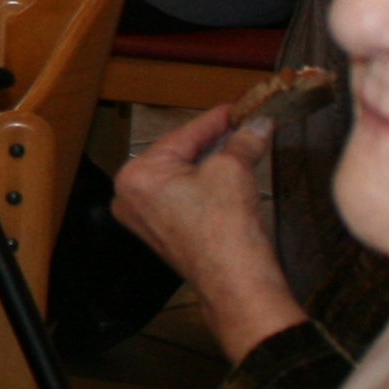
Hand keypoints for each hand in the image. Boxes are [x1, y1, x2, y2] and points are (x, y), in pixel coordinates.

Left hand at [109, 104, 304, 358]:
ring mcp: (142, 217)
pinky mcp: (160, 232)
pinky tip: (228, 172)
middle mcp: (129, 196)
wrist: (234, 280)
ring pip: (181, 175)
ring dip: (211, 161)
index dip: (214, 119)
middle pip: (178, 154)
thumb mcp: (233, 169)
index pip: (181, 135)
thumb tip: (258, 124)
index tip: (236, 107)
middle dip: (212, 141)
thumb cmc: (224, 226)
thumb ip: (242, 141)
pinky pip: (182, 196)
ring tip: (240, 143)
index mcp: (136, 175)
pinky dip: (204, 183)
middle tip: (241, 123)